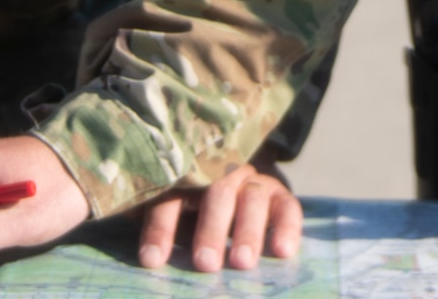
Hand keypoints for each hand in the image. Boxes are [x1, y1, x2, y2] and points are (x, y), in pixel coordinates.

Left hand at [136, 161, 301, 271]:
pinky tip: (283, 252)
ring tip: (241, 262)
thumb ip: (163, 228)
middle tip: (206, 263)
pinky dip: (288, 227)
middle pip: (217, 194)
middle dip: (211, 230)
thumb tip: (148, 257)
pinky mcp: (280, 195)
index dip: (160, 229)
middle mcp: (222, 174)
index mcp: (187, 178)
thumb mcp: (176, 216)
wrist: (236, 187)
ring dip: (247, 231)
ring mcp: (253, 182)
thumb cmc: (194, 212)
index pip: (171, 198)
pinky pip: (288, 207)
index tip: (152, 260)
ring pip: (252, 199)